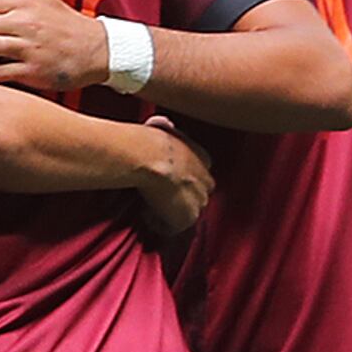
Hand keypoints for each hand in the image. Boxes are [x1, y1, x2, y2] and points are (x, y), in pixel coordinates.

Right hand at [133, 120, 214, 236]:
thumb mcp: (165, 130)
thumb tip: (160, 123)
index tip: (163, 182)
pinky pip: (170, 228)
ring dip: (168, 212)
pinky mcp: (186, 219)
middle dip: (178, 199)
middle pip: (196, 196)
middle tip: (155, 197)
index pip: (197, 175)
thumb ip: (167, 132)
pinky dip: (157, 223)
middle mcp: (207, 181)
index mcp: (204, 158)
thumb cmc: (151, 141)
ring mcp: (198, 202)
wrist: (149, 156)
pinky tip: (144, 212)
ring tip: (148, 206)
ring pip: (185, 213)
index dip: (180, 181)